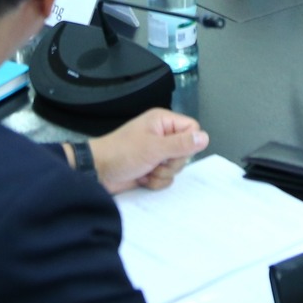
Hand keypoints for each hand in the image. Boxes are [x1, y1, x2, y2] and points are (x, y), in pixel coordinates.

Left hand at [85, 108, 208, 194]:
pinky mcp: (151, 168)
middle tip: (155, 161)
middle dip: (171, 163)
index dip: (187, 143)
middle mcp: (162, 135)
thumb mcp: (154, 148)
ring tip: (145, 169)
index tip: (172, 151)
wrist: (97, 172)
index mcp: (162, 122)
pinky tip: (142, 177)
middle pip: (186, 152)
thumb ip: (181, 144)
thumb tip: (204, 137)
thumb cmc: (120, 153)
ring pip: (176, 167)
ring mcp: (156, 153)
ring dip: (162, 174)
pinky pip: (166, 178)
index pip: (192, 129)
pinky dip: (155, 181)